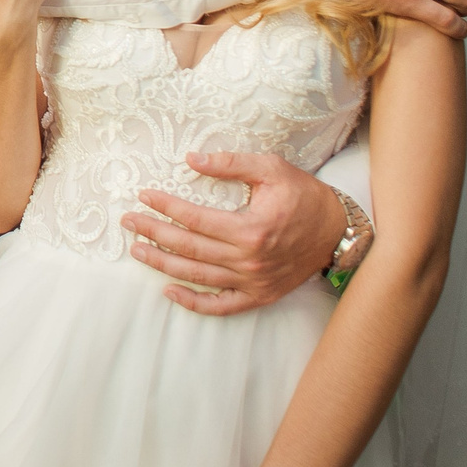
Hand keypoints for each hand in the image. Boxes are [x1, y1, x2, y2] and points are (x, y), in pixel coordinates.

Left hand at [122, 152, 343, 313]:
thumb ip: (231, 164)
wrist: (338, 231)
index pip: (193, 219)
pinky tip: (169, 291)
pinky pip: (220, 306)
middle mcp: (248, 260)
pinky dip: (193, 303)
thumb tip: (191, 159)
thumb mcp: (272, 169)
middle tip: (129, 221)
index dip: (164, 206)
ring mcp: (252, 282)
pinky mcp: (258, 296)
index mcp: (250, 228)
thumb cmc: (304, 196)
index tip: (143, 195)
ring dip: (162, 264)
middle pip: (188, 248)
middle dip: (153, 233)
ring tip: (137, 250)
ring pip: (197, 277)